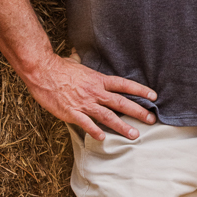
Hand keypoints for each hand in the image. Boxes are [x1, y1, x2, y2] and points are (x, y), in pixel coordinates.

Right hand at [26, 53, 157, 139]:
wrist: (42, 71)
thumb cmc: (60, 67)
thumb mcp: (79, 65)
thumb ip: (87, 68)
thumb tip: (83, 58)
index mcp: (98, 80)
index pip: (124, 85)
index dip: (140, 90)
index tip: (153, 96)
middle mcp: (95, 92)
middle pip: (121, 103)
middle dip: (138, 112)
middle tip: (152, 120)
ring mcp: (84, 103)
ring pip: (108, 116)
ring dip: (122, 126)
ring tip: (134, 134)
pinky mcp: (72, 113)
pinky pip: (86, 124)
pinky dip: (95, 131)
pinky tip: (103, 138)